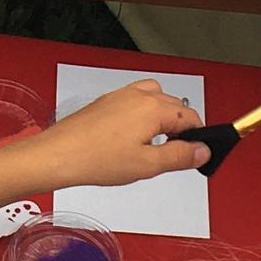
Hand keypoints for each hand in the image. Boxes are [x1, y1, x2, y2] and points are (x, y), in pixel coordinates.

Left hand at [35, 77, 206, 190]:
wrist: (58, 155)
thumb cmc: (95, 158)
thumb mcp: (147, 165)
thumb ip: (179, 157)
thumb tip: (202, 151)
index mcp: (153, 108)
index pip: (191, 117)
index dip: (198, 138)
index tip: (195, 154)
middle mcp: (138, 95)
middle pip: (175, 105)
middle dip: (181, 128)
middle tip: (175, 155)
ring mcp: (120, 96)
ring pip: (155, 98)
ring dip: (162, 117)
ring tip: (155, 144)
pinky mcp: (106, 102)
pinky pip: (135, 100)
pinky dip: (143, 114)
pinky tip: (133, 137)